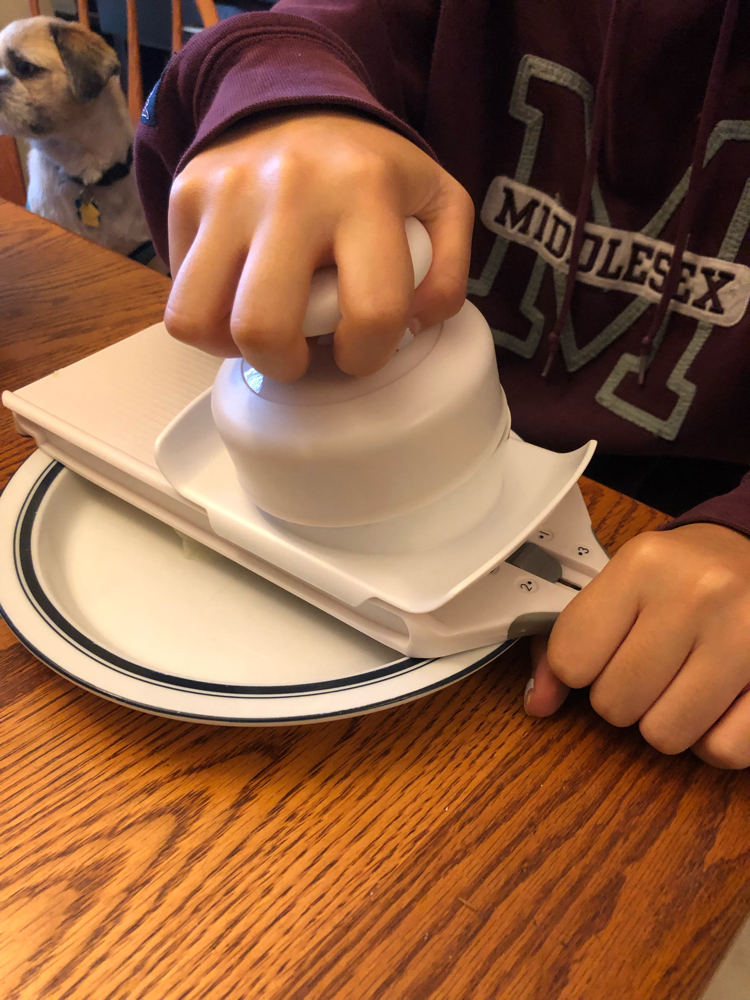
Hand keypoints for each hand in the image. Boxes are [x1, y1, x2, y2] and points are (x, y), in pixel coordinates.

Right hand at [165, 110, 473, 380]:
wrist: (295, 98)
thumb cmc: (371, 170)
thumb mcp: (437, 201)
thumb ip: (449, 269)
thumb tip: (413, 327)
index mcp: (366, 190)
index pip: (372, 311)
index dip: (367, 355)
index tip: (359, 352)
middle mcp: (291, 189)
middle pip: (264, 327)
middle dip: (286, 364)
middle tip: (301, 354)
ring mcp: (229, 190)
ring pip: (198, 318)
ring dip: (232, 347)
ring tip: (262, 331)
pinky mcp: (187, 194)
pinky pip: (179, 295)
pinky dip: (205, 317)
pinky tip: (237, 300)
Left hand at [524, 523, 749, 768]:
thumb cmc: (683, 576)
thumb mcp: (622, 584)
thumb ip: (572, 640)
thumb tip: (538, 703)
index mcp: (643, 565)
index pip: (571, 658)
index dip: (577, 669)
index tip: (601, 654)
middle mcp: (697, 594)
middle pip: (615, 704)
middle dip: (623, 696)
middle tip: (648, 667)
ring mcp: (746, 635)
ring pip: (664, 735)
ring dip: (665, 721)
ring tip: (682, 683)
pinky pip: (722, 751)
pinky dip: (711, 740)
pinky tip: (716, 704)